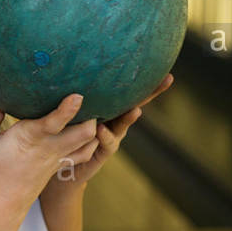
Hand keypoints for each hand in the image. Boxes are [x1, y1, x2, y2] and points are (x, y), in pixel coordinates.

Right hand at [0, 93, 100, 230]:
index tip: (78, 95)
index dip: (68, 109)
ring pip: (88, 142)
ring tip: (89, 110)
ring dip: (93, 127)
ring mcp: (57, 160)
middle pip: (84, 132)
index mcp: (28, 139)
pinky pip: (83, 153)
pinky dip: (89, 141)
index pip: (53, 123)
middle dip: (90, 114)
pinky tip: (85, 131)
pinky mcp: (59, 167)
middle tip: (88, 95)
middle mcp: (48, 149)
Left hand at [46, 73, 174, 190]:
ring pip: (123, 124)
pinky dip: (105, 136)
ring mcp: (112, 136)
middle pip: (136, 104)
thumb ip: (74, 94)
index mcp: (109, 107)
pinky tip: (100, 129)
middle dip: (152, 93)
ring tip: (136, 110)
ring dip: (129, 117)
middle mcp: (115, 120)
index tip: (164, 67)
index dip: (146, 80)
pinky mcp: (103, 152)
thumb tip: (67, 66)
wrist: (65, 164)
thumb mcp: (72, 110)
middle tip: (166, 80)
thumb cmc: (67, 131)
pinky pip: (107, 143)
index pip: (129, 91)